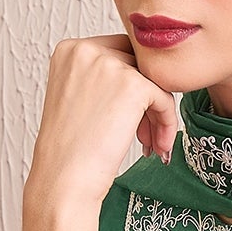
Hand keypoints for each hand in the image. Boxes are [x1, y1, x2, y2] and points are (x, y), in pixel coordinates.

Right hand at [25, 34, 179, 212]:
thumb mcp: (78, 98)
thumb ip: (103, 78)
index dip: (131, 85)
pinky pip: (165, 98)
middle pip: (138, 63)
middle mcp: (85, 50)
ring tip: (151, 143)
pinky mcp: (132, 85)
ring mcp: (108, 64)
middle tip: (144, 134)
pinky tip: (158, 147)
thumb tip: (145, 74)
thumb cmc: (70, 150)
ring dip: (157, 114)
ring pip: (154, 81)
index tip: (130, 118)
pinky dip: (167, 123)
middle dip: (147, 98)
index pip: (119, 52)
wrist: (64, 180)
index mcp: (69, 50)